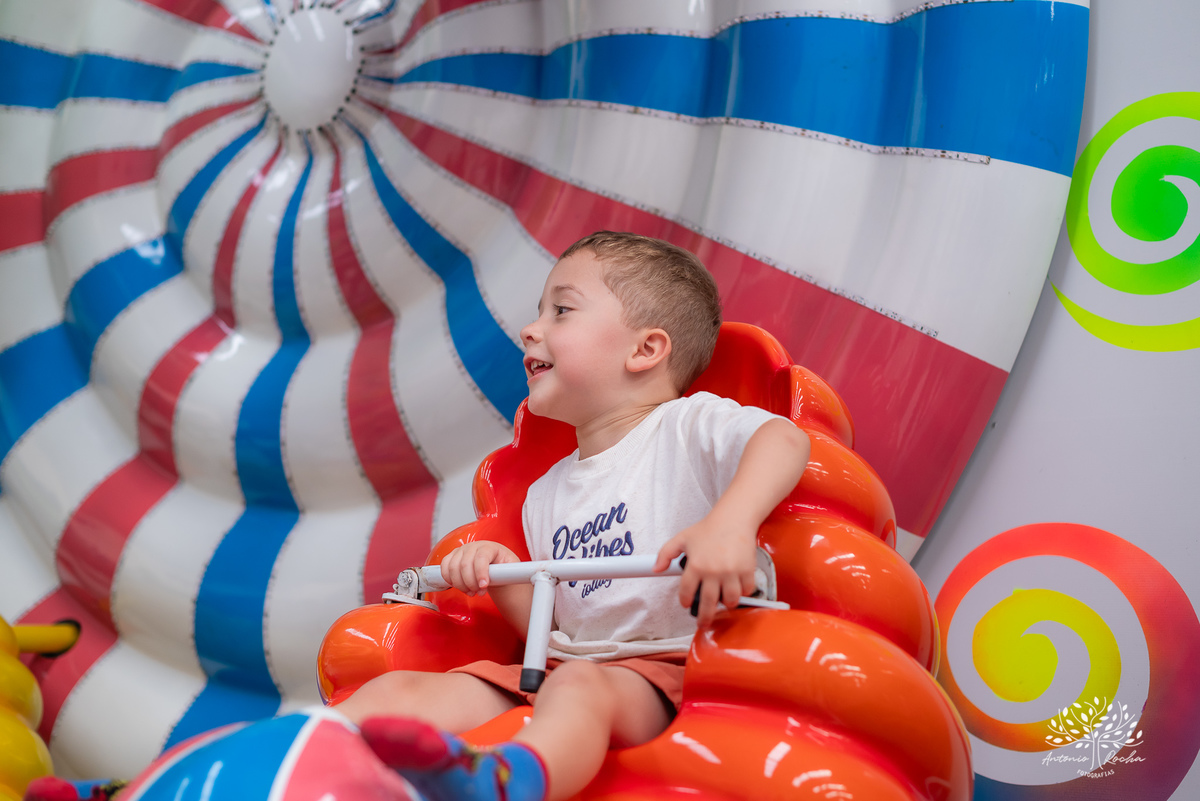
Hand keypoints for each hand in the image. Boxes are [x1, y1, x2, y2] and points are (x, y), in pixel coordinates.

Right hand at [439, 540, 519, 595]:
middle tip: (478, 592)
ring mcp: (462, 550)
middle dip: (470, 583)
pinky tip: (459, 586)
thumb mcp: (512, 569)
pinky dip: (449, 579)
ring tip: (471, 591)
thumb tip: (508, 574)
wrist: (495, 569)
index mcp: (490, 547)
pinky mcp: (452, 557)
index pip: (482, 557)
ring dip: (460, 584)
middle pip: (465, 564)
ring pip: (452, 567)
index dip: (481, 573)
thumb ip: (509, 571)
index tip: (483, 586)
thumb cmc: (504, 569)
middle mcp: (474, 546)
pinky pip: (444, 567)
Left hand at [653, 510, 756, 625]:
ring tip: (723, 603)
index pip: (686, 592)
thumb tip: (656, 569)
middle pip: (708, 603)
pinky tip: (737, 590)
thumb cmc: (709, 528)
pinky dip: (743, 593)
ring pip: (730, 600)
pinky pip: (746, 590)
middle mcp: (713, 571)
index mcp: (695, 565)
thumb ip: (666, 553)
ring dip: (726, 604)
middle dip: (705, 618)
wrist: (733, 519)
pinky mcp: (747, 570)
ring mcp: (731, 572)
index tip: (686, 603)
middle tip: (703, 623)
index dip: (685, 601)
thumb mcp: (682, 538)